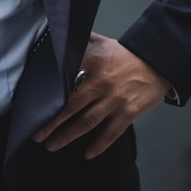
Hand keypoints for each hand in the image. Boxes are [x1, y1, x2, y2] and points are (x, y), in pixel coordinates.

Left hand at [32, 33, 169, 158]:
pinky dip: (99, 145)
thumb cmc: (123, 54)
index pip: (64, 81)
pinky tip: (88, 154)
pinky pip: (111, 133)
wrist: (156, 62)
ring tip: (52, 146)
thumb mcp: (100, 41)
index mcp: (91, 64)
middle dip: (52, 122)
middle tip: (37, 135)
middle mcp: (100, 83)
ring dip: (68, 136)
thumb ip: (79, 41)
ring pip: (87, 122)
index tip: (34, 107)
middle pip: (71, 106)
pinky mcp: (129, 112)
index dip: (49, 95)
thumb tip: (59, 35)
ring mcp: (115, 100)